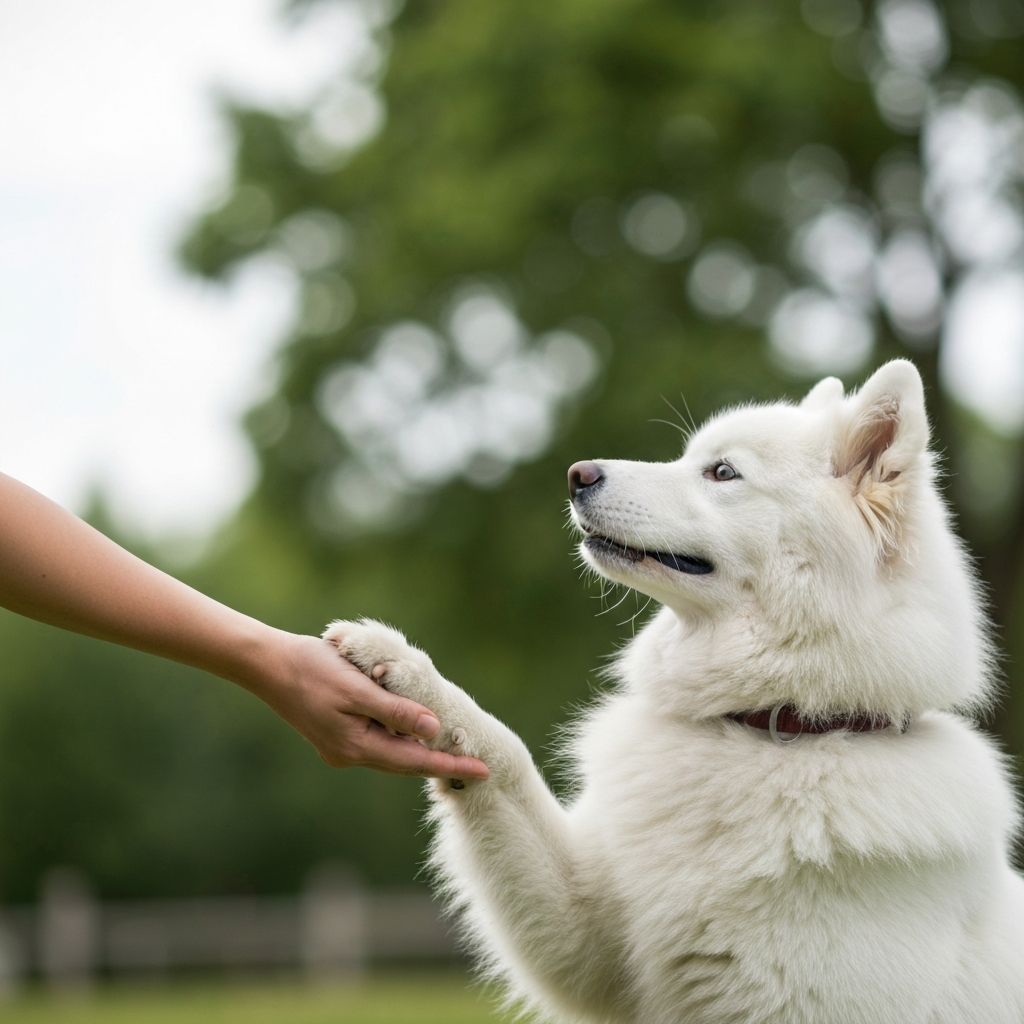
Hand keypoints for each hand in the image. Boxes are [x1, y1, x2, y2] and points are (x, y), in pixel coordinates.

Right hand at [254, 632, 490, 780]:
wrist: (267, 663)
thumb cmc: (313, 669)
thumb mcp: (359, 689)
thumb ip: (397, 711)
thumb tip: (433, 731)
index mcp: (357, 746)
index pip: (416, 762)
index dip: (452, 766)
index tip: (485, 771)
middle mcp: (350, 753)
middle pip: (406, 762)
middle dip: (441, 761)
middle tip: (478, 764)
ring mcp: (342, 746)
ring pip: (392, 749)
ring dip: (419, 747)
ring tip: (454, 746)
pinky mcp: (336, 732)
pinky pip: (377, 737)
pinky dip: (398, 732)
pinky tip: (413, 724)